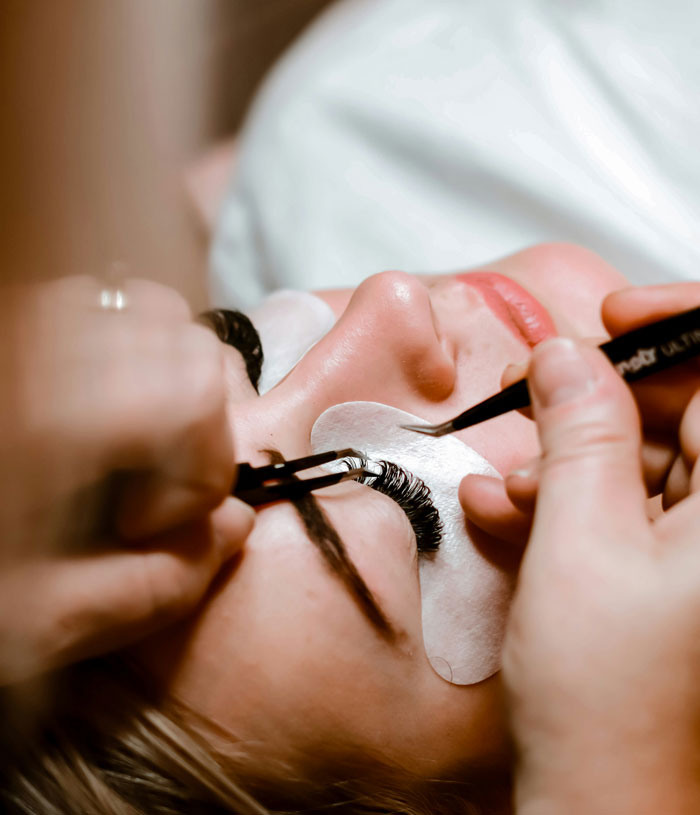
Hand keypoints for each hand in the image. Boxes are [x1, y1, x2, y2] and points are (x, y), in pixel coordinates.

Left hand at [0, 276, 253, 684]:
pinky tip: (84, 415)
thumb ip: (152, 586)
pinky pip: (94, 306)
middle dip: (196, 421)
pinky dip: (122, 353)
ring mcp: (17, 321)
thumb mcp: (29, 627)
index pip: (191, 390)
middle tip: (143, 487)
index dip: (203, 468)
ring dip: (164, 378)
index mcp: (42, 417)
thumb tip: (234, 526)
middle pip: (181, 337)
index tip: (147, 526)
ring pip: (142, 307)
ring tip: (118, 443)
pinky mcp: (9, 321)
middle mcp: (33, 344)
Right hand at [502, 337, 699, 814]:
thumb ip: (578, 435)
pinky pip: (624, 504)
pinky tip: (512, 510)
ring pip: (644, 458)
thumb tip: (566, 359)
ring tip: (510, 481)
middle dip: (599, 398)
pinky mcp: (668, 569)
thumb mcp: (579, 543)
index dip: (677, 327)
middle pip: (682, 411)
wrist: (599, 799)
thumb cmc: (609, 705)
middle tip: (535, 392)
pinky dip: (567, 498)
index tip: (614, 320)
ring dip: (568, 456)